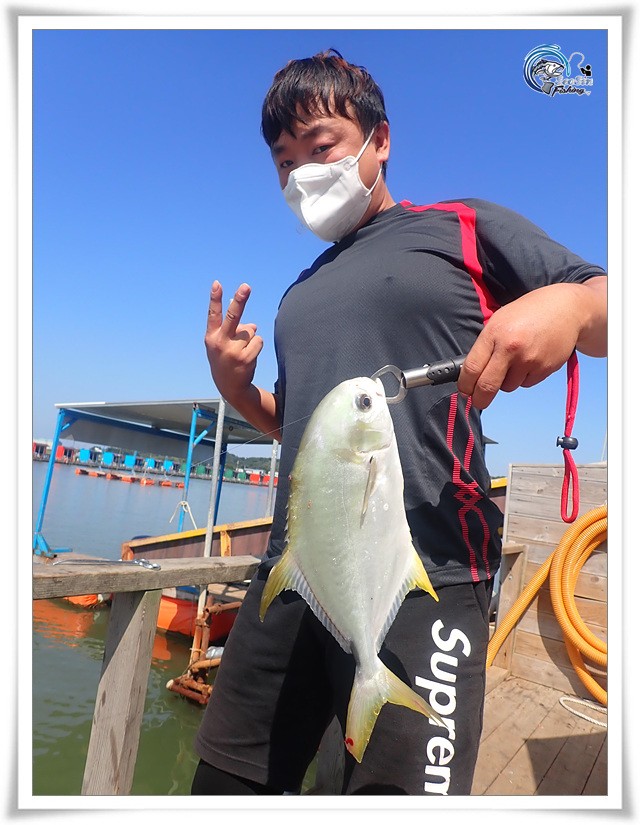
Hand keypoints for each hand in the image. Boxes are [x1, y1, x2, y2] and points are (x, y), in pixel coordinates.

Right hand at [204, 281, 263, 402]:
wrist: (230, 386)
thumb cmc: (226, 358)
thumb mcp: (223, 342)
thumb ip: (232, 327)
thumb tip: (247, 318)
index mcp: (211, 336)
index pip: (213, 314)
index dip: (215, 298)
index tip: (217, 283)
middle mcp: (220, 343)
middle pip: (233, 317)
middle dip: (240, 300)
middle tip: (246, 286)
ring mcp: (233, 351)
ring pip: (251, 331)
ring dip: (251, 338)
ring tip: (242, 351)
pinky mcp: (246, 358)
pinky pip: (258, 341)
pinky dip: (256, 346)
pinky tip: (248, 357)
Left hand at [458, 280, 605, 408]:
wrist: (566, 309)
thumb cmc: (528, 313)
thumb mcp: (500, 320)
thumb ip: (485, 345)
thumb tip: (469, 373)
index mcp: (494, 333)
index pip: (471, 368)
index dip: (464, 385)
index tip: (464, 391)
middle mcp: (510, 348)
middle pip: (487, 386)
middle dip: (480, 399)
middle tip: (478, 401)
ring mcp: (529, 359)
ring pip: (508, 386)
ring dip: (507, 381)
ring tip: (516, 360)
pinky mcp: (545, 368)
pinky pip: (526, 383)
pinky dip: (525, 377)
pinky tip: (531, 359)